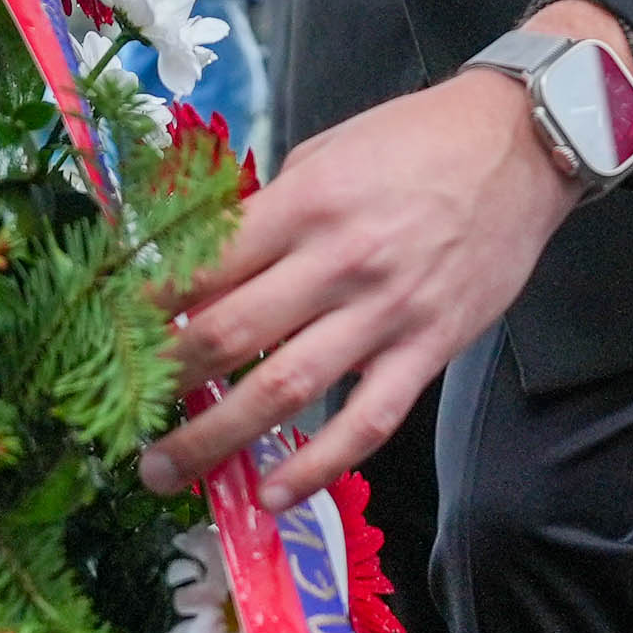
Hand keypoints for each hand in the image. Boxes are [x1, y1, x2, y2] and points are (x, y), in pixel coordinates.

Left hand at [145, 65, 576, 511]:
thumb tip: (206, 264)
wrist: (526, 143)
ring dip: (216, 438)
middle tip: (118, 417)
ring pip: (285, 389)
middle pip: (228, 335)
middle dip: (161, 383)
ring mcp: (387, 310)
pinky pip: (369, 420)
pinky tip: (277, 493)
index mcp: (306, 200)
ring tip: (167, 471)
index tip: (107, 336)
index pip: (203, 265)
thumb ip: (271, 209)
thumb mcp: (328, 149)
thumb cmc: (419, 139)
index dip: (145, 307)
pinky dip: (320, 464)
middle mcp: (340, 259)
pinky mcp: (431, 346)